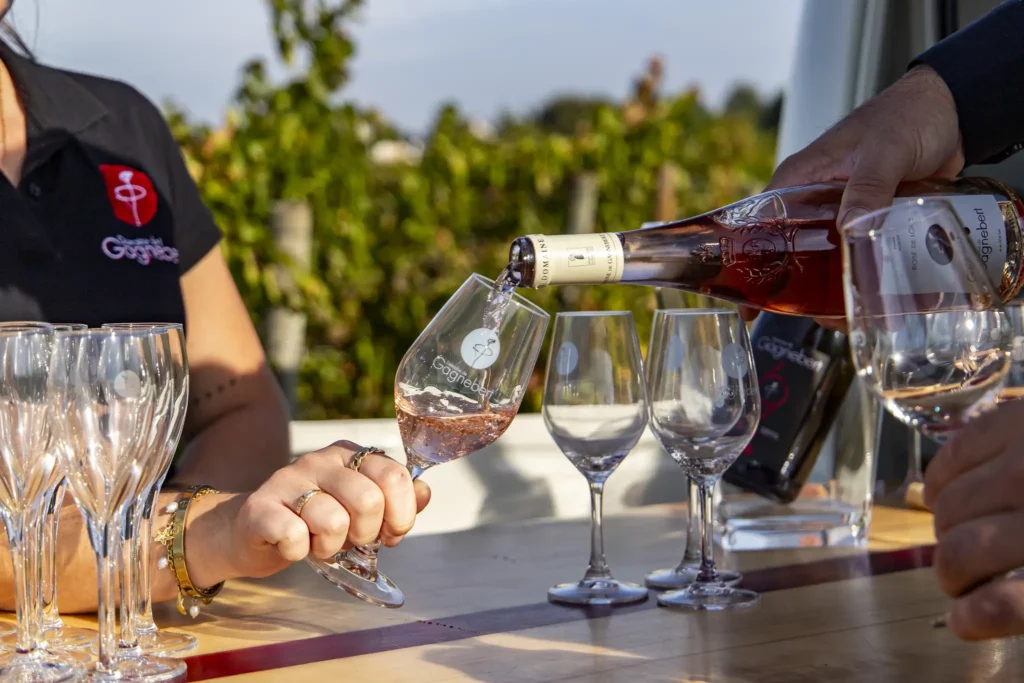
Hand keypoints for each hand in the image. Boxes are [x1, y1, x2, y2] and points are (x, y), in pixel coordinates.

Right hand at [225, 441, 430, 579]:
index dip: (401, 514)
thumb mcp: (360, 510)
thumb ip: (396, 500)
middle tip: (351, 540)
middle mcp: (320, 460)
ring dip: (330, 546)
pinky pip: (294, 536)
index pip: (394, 476)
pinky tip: (292, 545)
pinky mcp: (259, 507)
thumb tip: (424, 492)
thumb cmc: (314, 520)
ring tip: (318, 542)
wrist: (251, 530)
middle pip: (368, 500)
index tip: (392, 533)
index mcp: (349, 455)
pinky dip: (299, 552)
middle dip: (367, 533)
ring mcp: (287, 480)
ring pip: (333, 522)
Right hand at [740, 64, 963, 326]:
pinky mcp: (869, 220)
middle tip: (813, 315)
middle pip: (791, 252)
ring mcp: (841, 211)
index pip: (759, 226)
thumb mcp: (885, 152)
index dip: (750, 265)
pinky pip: (856, 255)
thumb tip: (851, 227)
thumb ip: (868, 186)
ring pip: (825, 260)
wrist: (952, 110)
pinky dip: (862, 278)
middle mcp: (813, 198)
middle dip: (798, 289)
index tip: (747, 302)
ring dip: (834, 289)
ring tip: (847, 316)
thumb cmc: (908, 116)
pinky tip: (872, 299)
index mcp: (800, 178)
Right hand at [924, 402, 1023, 639]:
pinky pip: (952, 456)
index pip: (1003, 605)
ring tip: (957, 534)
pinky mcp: (1016, 422)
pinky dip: (939, 481)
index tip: (964, 621)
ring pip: (949, 509)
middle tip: (960, 577)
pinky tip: (943, 495)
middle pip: (962, 554)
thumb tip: (996, 604)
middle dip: (954, 574)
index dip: (975, 618)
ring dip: (945, 531)